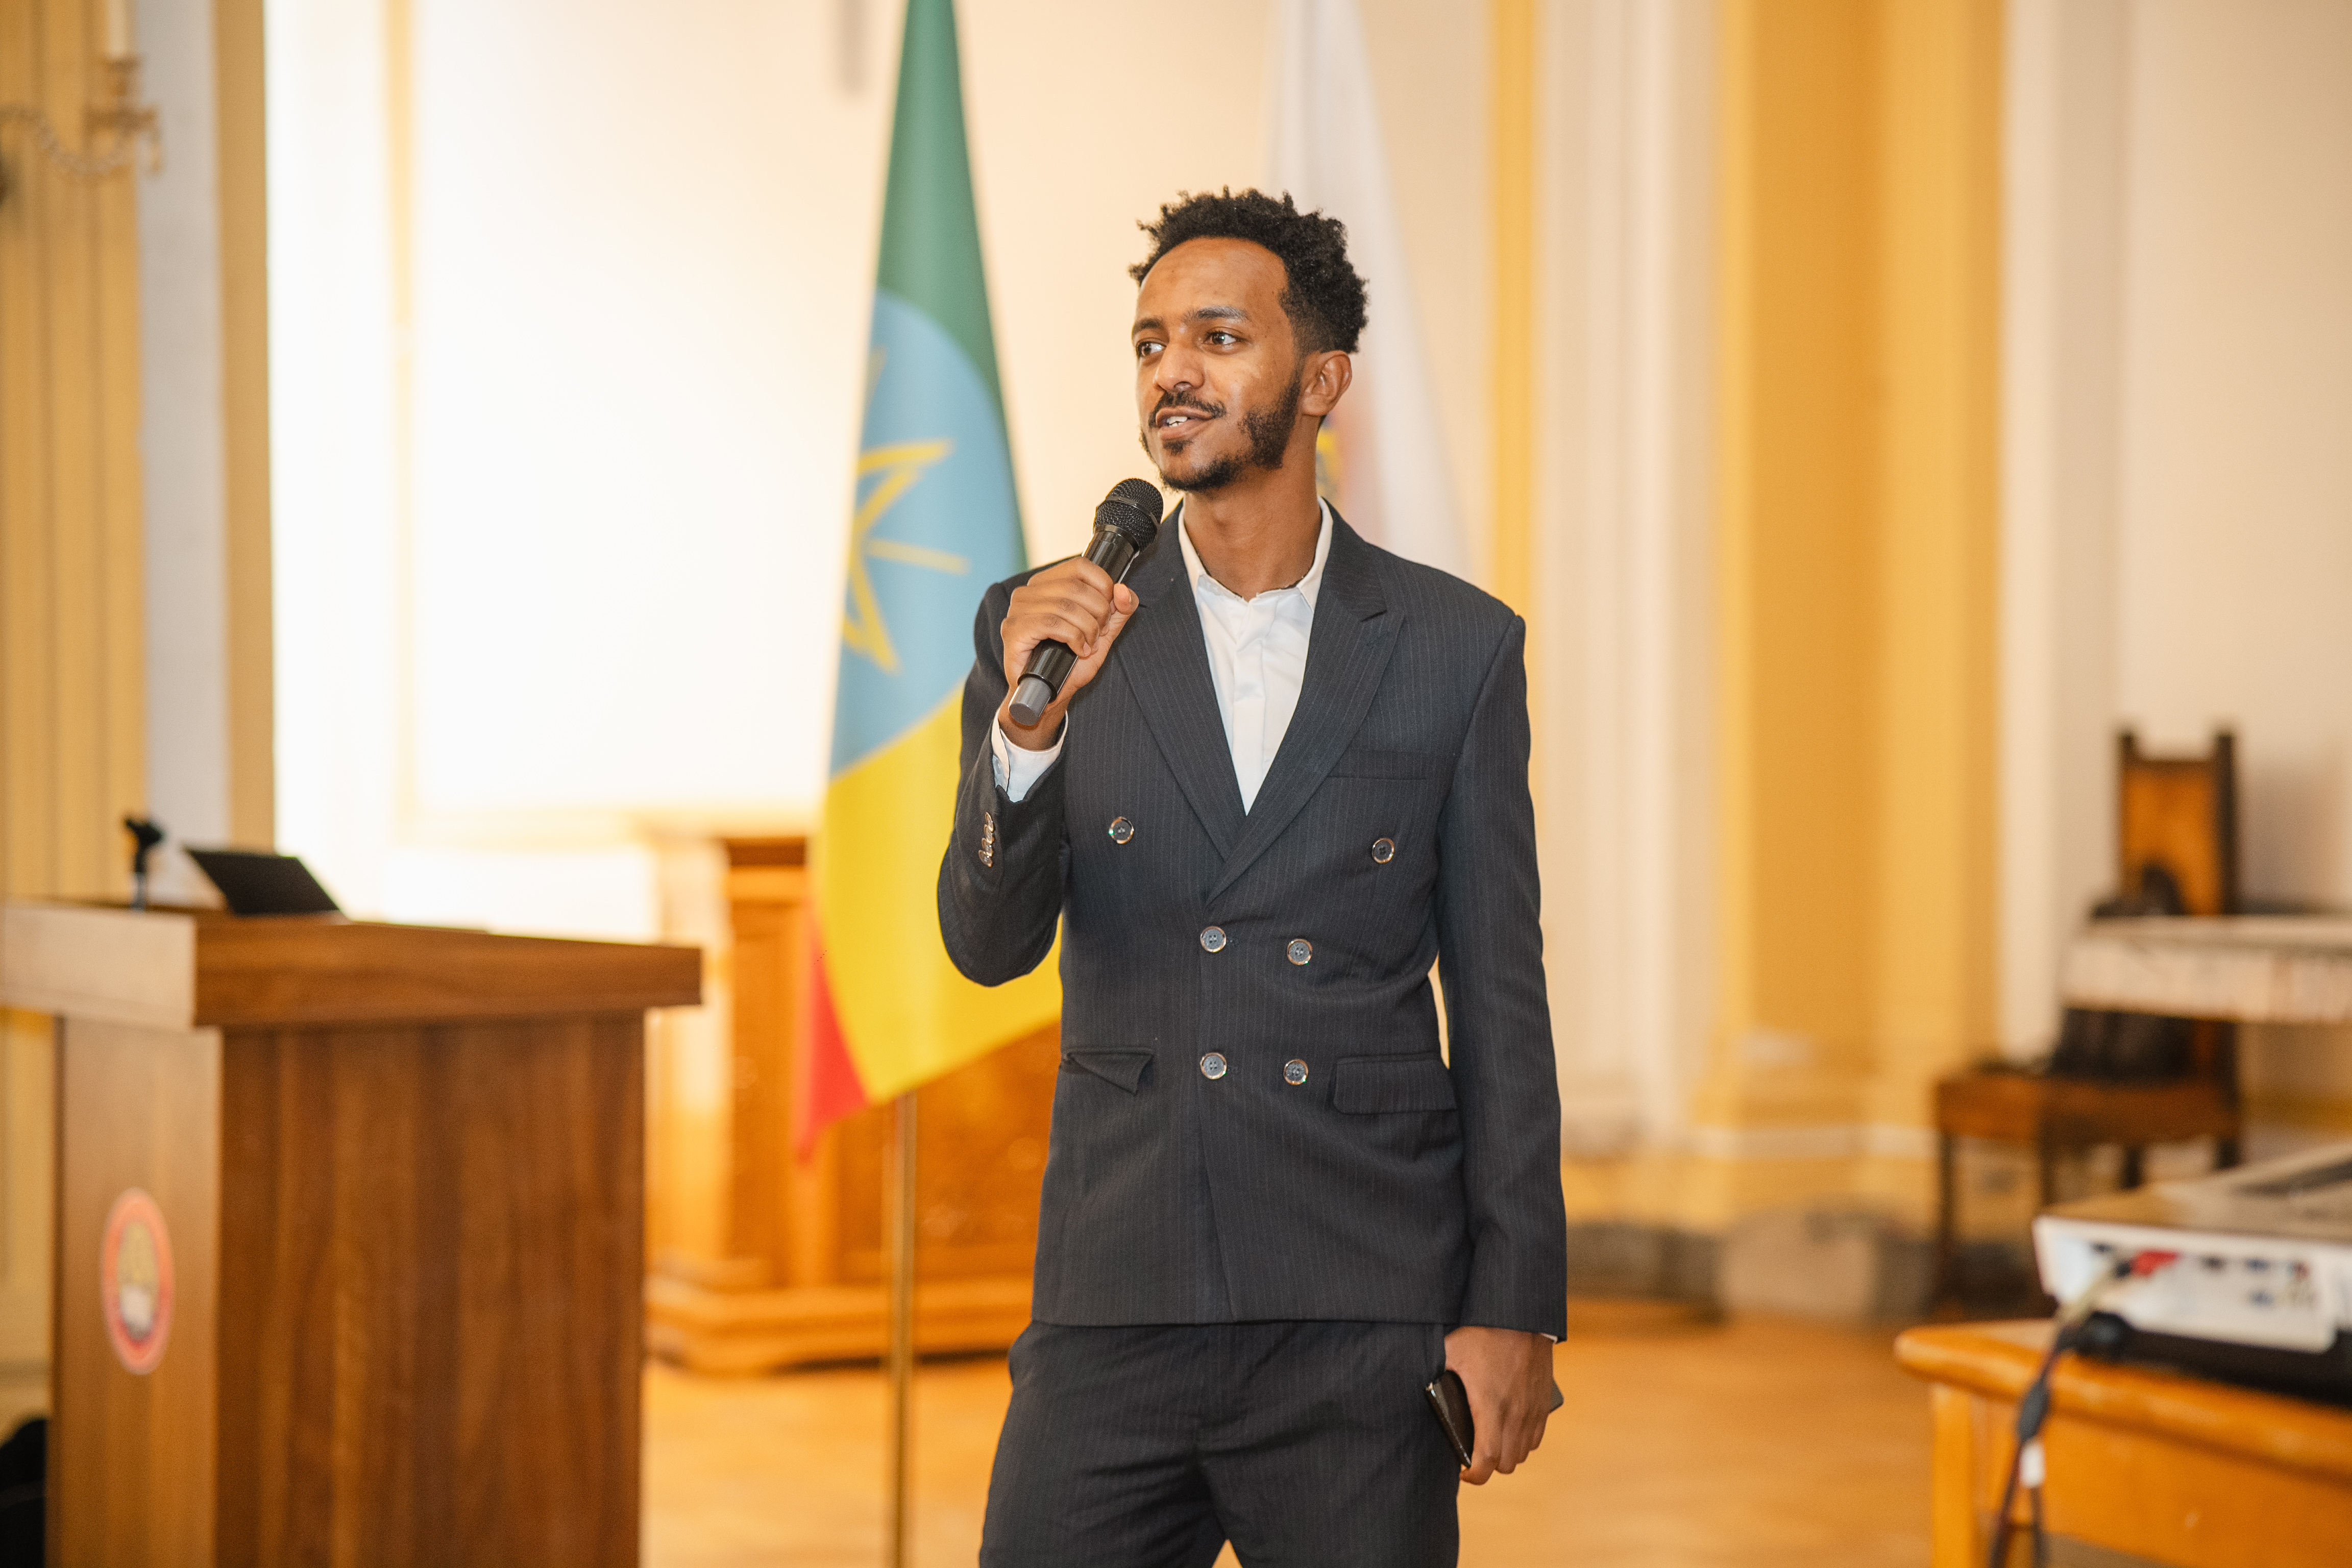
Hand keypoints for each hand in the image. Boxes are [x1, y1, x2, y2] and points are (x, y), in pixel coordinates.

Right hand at [997, 557, 1138, 748]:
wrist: (1046, 695)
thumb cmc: (1069, 662)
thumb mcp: (1102, 633)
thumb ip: (1119, 610)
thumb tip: (1124, 590)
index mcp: (1046, 584)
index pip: (1080, 566)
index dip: (1103, 585)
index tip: (1108, 610)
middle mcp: (1027, 592)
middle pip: (1075, 586)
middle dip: (1098, 613)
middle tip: (1099, 634)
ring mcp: (1017, 611)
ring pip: (1065, 605)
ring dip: (1087, 629)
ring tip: (1088, 646)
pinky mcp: (1014, 631)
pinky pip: (1053, 624)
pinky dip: (1074, 638)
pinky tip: (1078, 651)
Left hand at [1444, 1325, 1553, 1483]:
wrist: (1520, 1315)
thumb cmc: (1481, 1332)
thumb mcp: (1450, 1352)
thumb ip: (1437, 1378)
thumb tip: (1422, 1393)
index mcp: (1490, 1406)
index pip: (1487, 1460)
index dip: (1474, 1476)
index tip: (1462, 1472)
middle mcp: (1515, 1413)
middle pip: (1506, 1464)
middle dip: (1488, 1465)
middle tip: (1472, 1452)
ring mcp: (1532, 1410)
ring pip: (1522, 1453)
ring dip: (1506, 1453)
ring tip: (1488, 1440)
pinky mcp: (1543, 1403)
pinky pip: (1535, 1438)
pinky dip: (1522, 1441)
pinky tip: (1507, 1429)